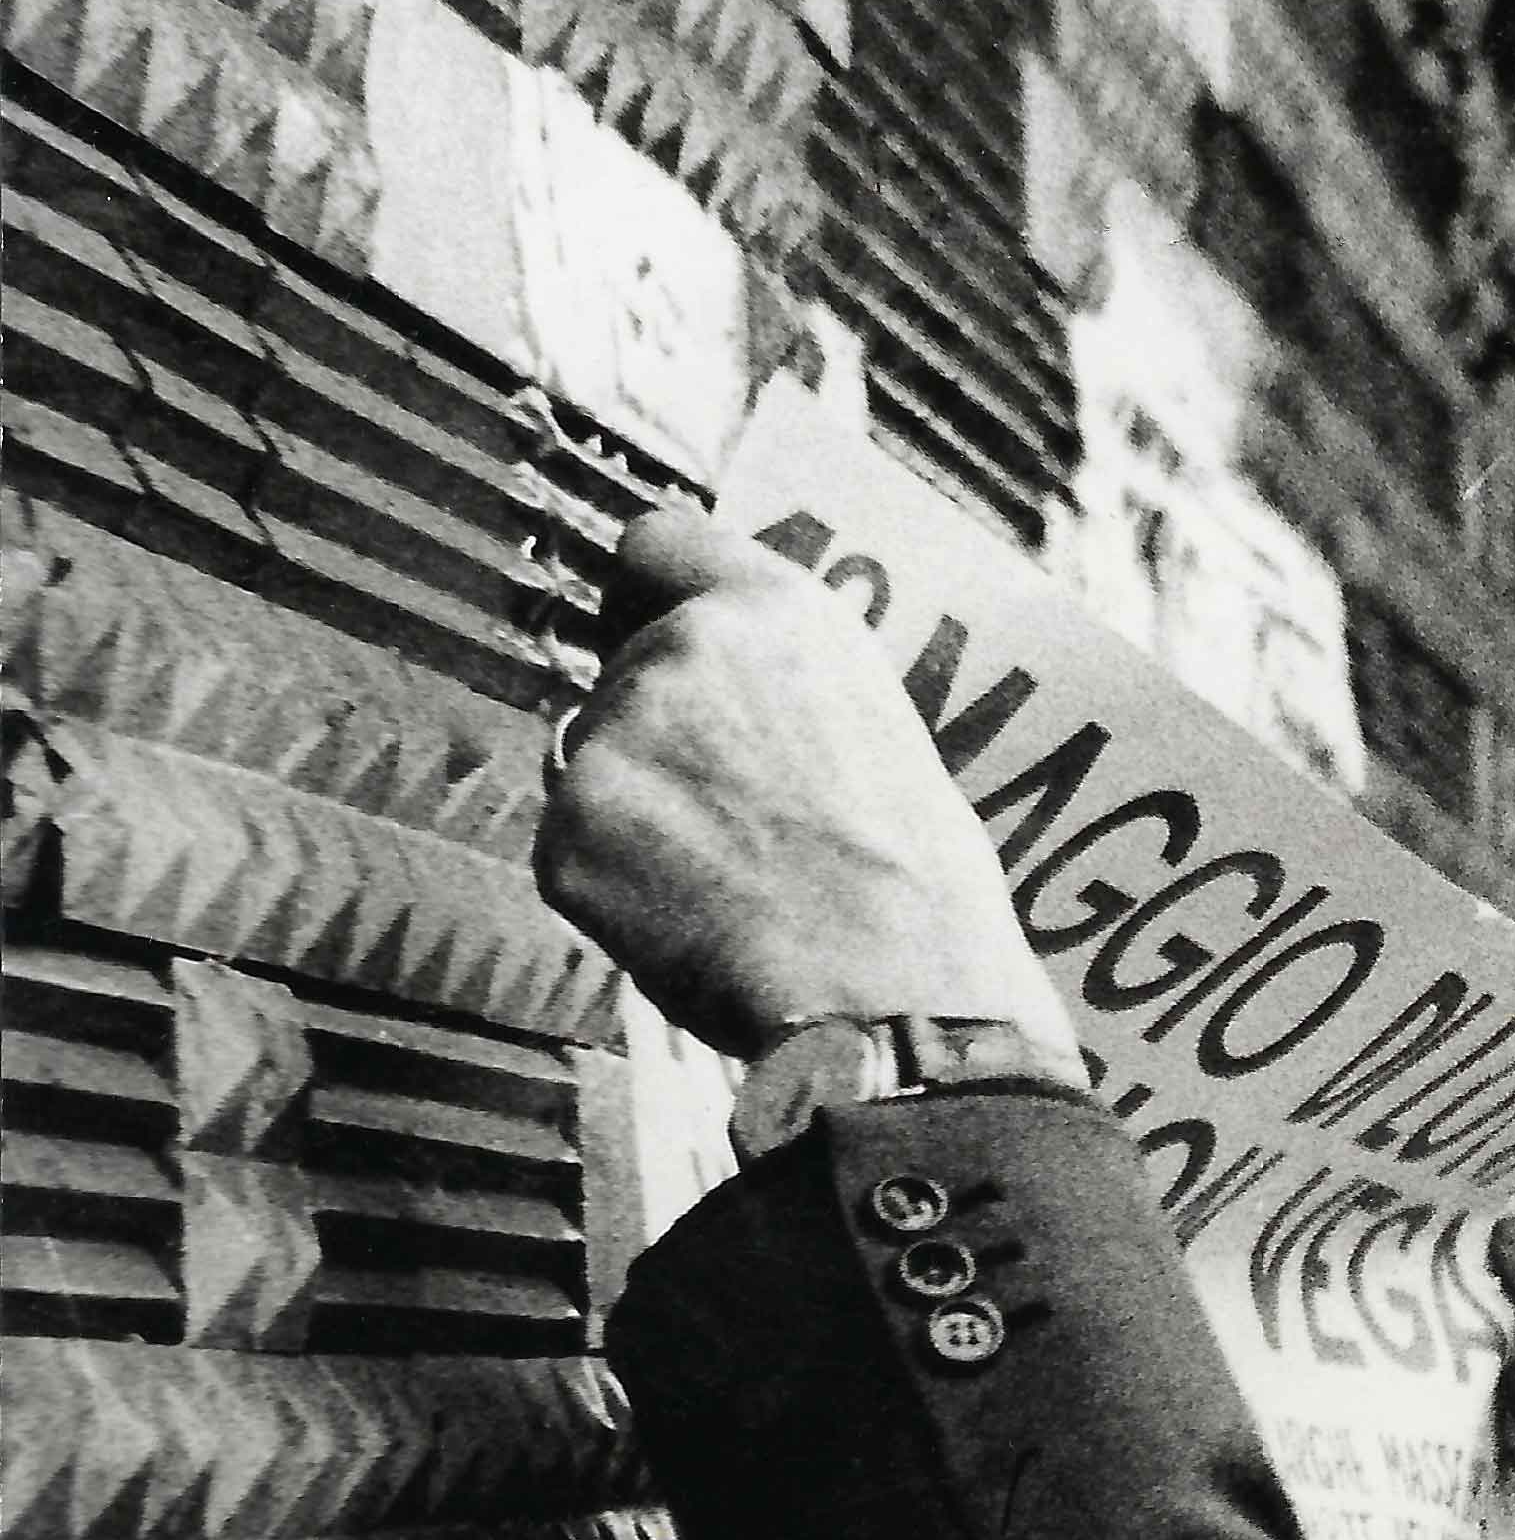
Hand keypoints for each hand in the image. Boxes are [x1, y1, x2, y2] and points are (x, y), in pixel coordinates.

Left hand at [535, 506, 1078, 1063]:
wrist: (897, 997)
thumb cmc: (923, 887)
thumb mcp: (884, 731)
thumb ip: (787, 689)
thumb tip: (740, 709)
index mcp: (775, 612)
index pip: (654, 543)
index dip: (648, 598)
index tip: (655, 638)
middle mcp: (679, 652)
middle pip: (623, 673)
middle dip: (661, 740)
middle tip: (739, 823)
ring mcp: (610, 742)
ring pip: (597, 770)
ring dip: (639, 820)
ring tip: (731, 889)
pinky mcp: (566, 836)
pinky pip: (575, 858)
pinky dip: (618, 897)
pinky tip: (698, 931)